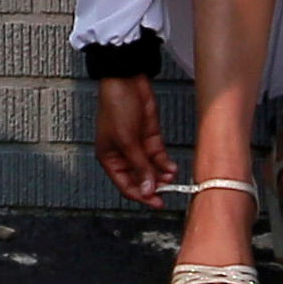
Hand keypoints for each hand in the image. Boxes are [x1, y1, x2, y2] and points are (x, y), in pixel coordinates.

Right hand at [91, 73, 170, 204]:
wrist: (127, 81)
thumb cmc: (116, 107)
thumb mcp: (127, 141)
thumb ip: (140, 167)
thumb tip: (147, 191)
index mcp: (110, 158)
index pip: (125, 185)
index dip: (141, 195)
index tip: (157, 202)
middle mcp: (123, 155)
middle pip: (140, 179)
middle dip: (154, 185)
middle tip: (168, 190)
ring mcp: (138, 147)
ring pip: (152, 170)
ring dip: (162, 175)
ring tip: (172, 176)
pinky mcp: (150, 138)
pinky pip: (159, 157)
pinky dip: (166, 164)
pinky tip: (172, 168)